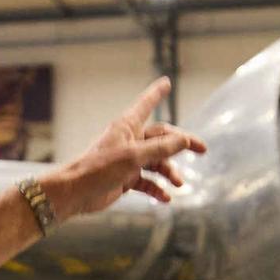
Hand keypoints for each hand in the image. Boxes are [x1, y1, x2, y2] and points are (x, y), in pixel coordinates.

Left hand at [42, 78, 207, 218]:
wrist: (76, 193)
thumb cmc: (99, 168)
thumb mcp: (135, 156)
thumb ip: (161, 148)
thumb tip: (184, 139)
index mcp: (128, 126)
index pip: (146, 104)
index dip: (157, 93)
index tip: (166, 82)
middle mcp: (129, 140)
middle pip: (162, 138)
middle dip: (182, 144)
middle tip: (203, 150)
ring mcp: (128, 160)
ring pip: (157, 162)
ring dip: (169, 172)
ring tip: (179, 183)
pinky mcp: (125, 178)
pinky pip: (147, 181)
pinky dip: (157, 189)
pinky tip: (165, 198)